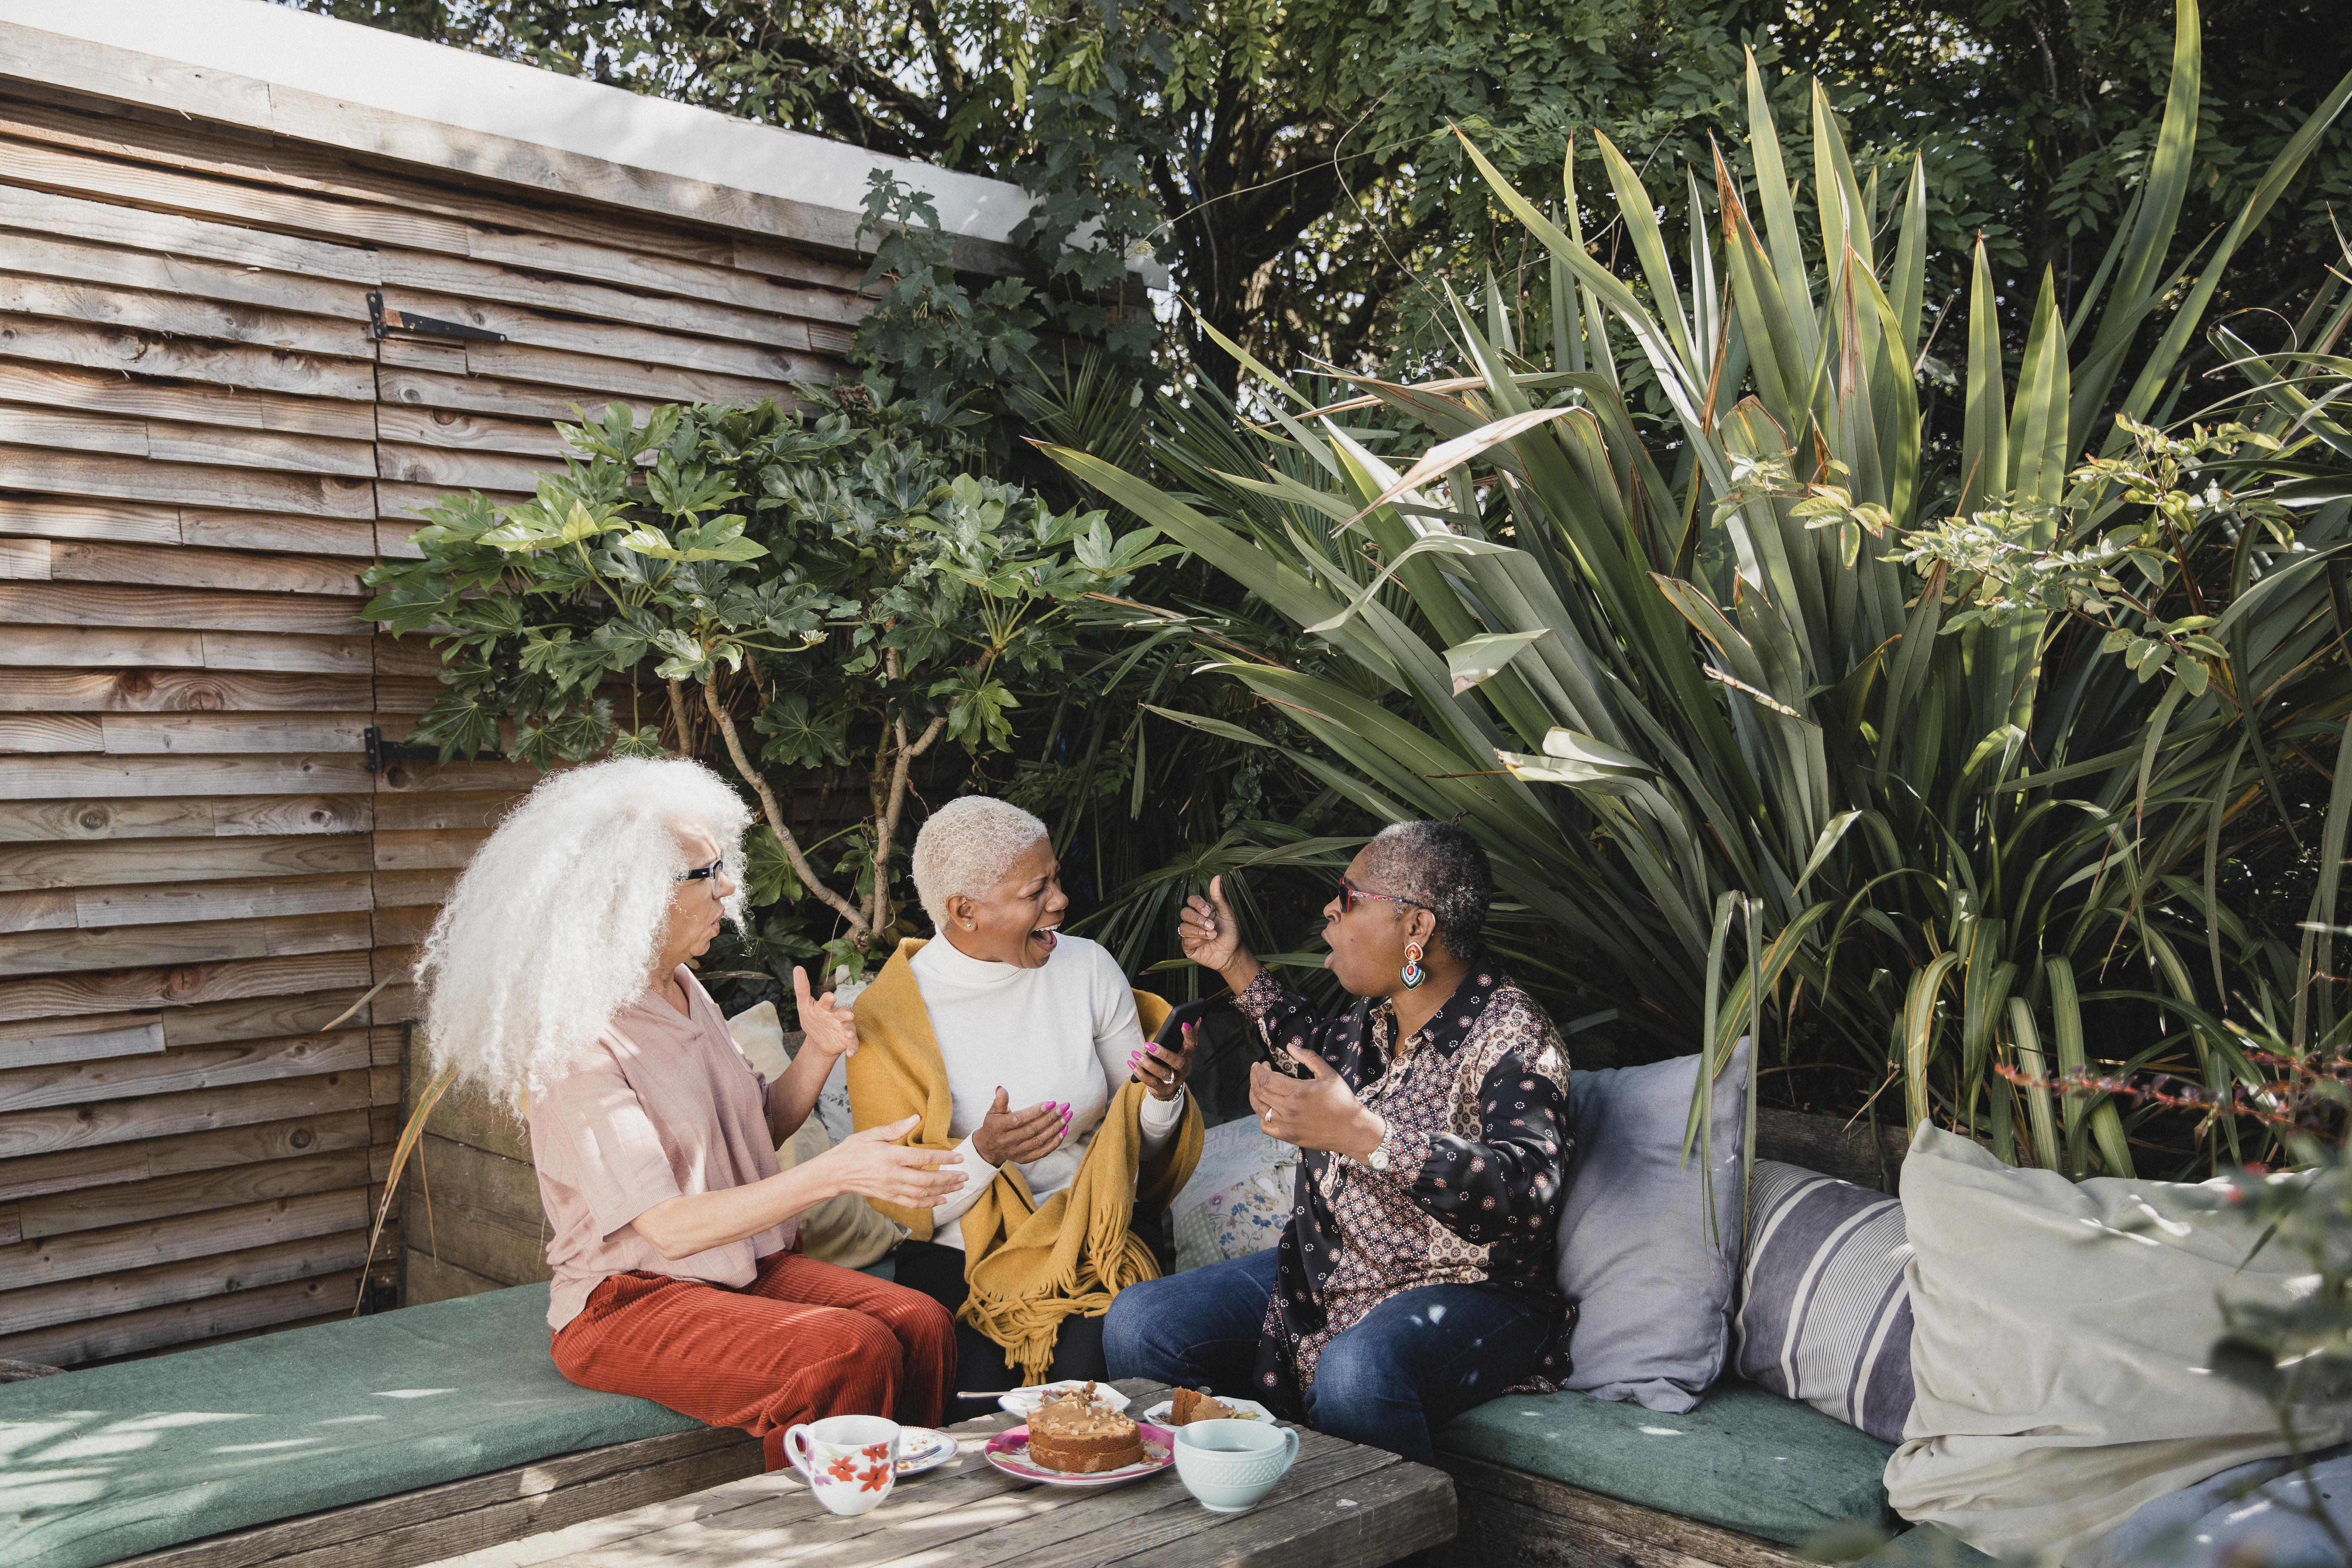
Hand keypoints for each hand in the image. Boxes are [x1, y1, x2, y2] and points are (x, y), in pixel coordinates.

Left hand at [793, 966, 857, 1062]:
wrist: (820, 1040)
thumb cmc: (813, 1019)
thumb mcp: (804, 1006)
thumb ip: (802, 989)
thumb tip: (797, 967)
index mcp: (825, 1007)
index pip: (826, 1001)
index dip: (828, 999)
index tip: (830, 997)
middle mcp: (837, 1015)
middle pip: (843, 1012)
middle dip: (845, 1013)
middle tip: (848, 1015)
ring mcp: (844, 1027)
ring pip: (849, 1027)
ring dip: (850, 1030)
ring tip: (848, 1035)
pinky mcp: (848, 1040)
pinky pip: (853, 1044)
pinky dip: (853, 1047)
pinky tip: (850, 1053)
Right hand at [815, 1114, 966, 1205]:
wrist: (835, 1173)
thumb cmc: (853, 1150)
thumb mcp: (872, 1134)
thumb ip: (895, 1128)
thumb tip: (916, 1118)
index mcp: (890, 1156)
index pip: (923, 1158)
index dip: (944, 1158)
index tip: (959, 1157)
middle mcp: (892, 1175)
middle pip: (927, 1179)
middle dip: (949, 1178)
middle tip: (965, 1175)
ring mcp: (890, 1189)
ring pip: (922, 1194)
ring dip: (943, 1191)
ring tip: (958, 1187)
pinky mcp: (888, 1197)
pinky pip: (912, 1203)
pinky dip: (928, 1203)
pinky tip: (940, 1200)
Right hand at [972, 1087, 1068, 1166]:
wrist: (989, 1148)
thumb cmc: (994, 1125)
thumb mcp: (993, 1112)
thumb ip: (999, 1101)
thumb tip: (1001, 1088)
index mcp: (1000, 1127)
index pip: (1020, 1119)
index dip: (1036, 1111)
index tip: (1051, 1103)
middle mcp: (1008, 1141)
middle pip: (1033, 1130)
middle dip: (1051, 1118)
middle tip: (1065, 1107)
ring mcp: (1017, 1151)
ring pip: (1040, 1140)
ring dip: (1056, 1128)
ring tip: (1067, 1116)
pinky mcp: (1025, 1159)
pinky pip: (1043, 1152)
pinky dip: (1055, 1142)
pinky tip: (1064, 1130)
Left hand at [1130, 1022, 1196, 1101]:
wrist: (1169, 1090)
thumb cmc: (1173, 1064)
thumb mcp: (1181, 1051)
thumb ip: (1186, 1037)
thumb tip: (1196, 1019)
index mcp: (1188, 1056)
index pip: (1192, 1044)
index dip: (1190, 1035)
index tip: (1184, 1023)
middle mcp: (1183, 1069)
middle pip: (1176, 1062)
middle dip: (1163, 1053)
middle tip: (1148, 1044)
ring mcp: (1174, 1081)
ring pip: (1162, 1073)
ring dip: (1148, 1064)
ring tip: (1136, 1054)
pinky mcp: (1162, 1089)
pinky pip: (1150, 1081)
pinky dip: (1140, 1073)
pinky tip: (1132, 1064)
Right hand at [1179, 876, 1245, 975]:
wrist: (1233, 954)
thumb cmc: (1231, 933)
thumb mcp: (1227, 914)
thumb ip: (1219, 897)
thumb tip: (1217, 877)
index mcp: (1202, 910)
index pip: (1191, 900)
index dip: (1197, 904)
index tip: (1208, 911)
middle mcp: (1194, 920)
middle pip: (1184, 913)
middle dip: (1198, 919)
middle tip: (1212, 926)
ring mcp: (1189, 933)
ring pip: (1183, 927)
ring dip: (1198, 931)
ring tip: (1212, 935)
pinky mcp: (1188, 946)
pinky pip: (1185, 940)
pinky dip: (1197, 940)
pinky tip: (1207, 942)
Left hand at [1250, 1045, 1381, 1158]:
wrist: (1352, 1129)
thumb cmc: (1342, 1101)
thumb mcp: (1328, 1074)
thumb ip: (1308, 1057)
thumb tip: (1290, 1046)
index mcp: (1298, 1092)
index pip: (1266, 1079)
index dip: (1259, 1070)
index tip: (1262, 1064)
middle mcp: (1289, 1109)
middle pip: (1259, 1092)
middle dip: (1255, 1078)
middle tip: (1258, 1071)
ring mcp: (1287, 1125)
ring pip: (1260, 1109)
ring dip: (1254, 1095)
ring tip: (1258, 1086)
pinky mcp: (1289, 1136)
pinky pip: (1266, 1127)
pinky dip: (1262, 1117)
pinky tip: (1267, 1108)